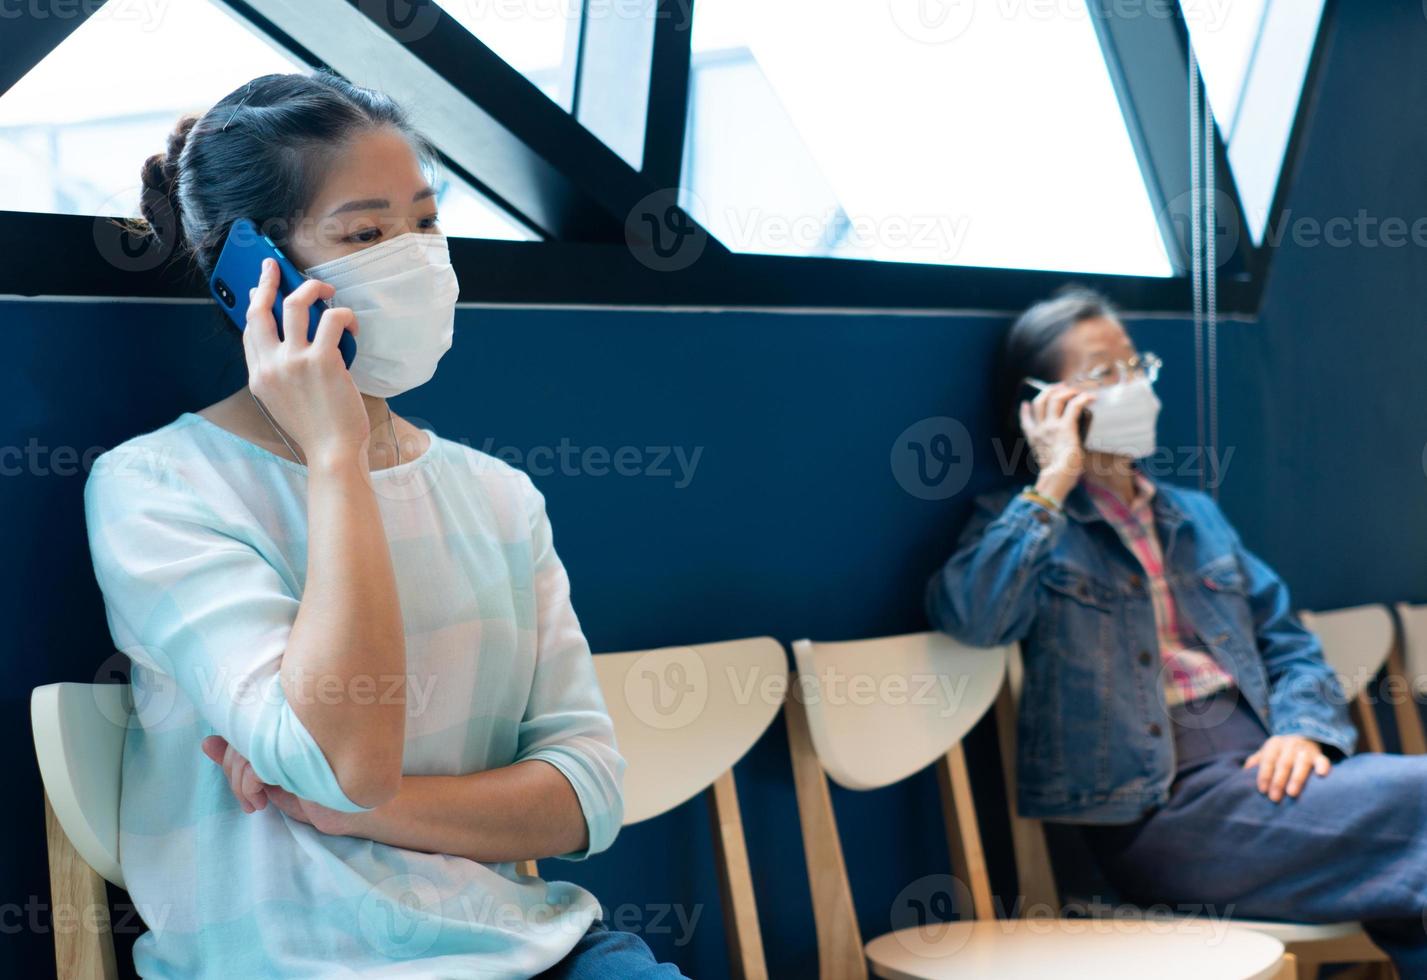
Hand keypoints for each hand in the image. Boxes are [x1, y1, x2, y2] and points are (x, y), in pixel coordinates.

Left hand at [201, 735, 361, 835]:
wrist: (357, 809)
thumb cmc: (317, 794)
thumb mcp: (274, 779)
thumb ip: (242, 761)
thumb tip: (206, 742)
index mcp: (285, 724)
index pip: (243, 723)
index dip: (231, 752)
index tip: (242, 781)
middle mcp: (289, 723)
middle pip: (239, 736)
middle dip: (232, 773)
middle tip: (248, 798)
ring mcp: (297, 736)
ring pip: (244, 751)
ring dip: (239, 785)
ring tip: (254, 803)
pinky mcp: (299, 756)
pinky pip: (255, 766)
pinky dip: (248, 788)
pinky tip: (260, 803)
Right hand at [244, 258, 368, 466]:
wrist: (333, 451)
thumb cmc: (317, 428)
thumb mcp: (283, 402)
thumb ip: (280, 373)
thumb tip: (289, 343)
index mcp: (259, 377)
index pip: (250, 330)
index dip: (256, 304)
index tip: (262, 289)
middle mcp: (271, 365)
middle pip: (261, 310)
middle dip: (268, 280)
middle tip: (276, 266)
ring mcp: (295, 361)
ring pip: (295, 304)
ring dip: (312, 289)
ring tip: (326, 290)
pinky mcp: (323, 360)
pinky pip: (332, 319)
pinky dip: (344, 315)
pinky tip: (352, 325)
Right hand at [1020, 383, 1095, 501]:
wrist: (1057, 478)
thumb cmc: (1056, 475)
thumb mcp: (1046, 460)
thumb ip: (1050, 451)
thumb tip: (1063, 449)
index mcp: (1033, 439)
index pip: (1025, 420)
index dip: (1025, 410)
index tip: (1026, 404)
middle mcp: (1040, 429)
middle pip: (1040, 401)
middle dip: (1050, 390)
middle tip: (1060, 387)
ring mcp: (1051, 426)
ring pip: (1055, 399)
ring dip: (1066, 391)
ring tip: (1075, 390)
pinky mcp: (1065, 427)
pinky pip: (1074, 406)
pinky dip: (1083, 399)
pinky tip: (1090, 397)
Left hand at [1243, 735, 1331, 801]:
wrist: (1304, 735)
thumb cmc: (1281, 752)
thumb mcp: (1267, 752)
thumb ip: (1256, 762)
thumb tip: (1242, 774)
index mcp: (1274, 744)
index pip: (1267, 760)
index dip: (1264, 775)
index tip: (1262, 790)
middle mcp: (1290, 745)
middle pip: (1283, 763)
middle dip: (1278, 781)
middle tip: (1274, 798)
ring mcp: (1306, 750)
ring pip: (1301, 763)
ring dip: (1296, 778)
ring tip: (1292, 793)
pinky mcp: (1320, 755)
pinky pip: (1323, 760)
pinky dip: (1323, 766)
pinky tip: (1321, 775)